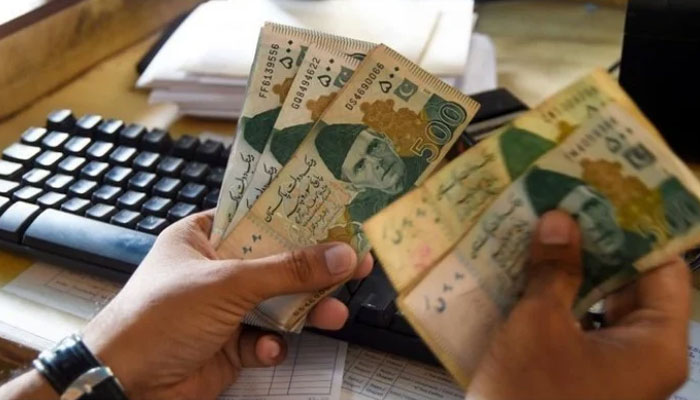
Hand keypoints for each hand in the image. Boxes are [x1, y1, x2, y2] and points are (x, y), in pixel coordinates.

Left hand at [81, 211, 372, 399]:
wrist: (125, 384)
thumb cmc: (157, 317)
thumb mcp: (228, 283)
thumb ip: (287, 270)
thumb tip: (340, 255)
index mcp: (204, 237)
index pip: (260, 218)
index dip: (299, 219)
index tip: (337, 218)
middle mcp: (215, 270)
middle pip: (277, 263)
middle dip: (314, 270)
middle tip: (355, 266)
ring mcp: (223, 309)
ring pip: (277, 304)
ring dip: (305, 311)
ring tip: (335, 315)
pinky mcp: (229, 344)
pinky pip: (265, 339)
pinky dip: (271, 345)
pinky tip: (268, 349)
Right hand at [470, 210, 690, 399]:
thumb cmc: (528, 396)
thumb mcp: (538, 325)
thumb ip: (555, 270)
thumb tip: (561, 220)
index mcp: (656, 345)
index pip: (665, 270)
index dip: (639, 229)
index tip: (609, 193)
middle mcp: (647, 357)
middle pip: (635, 285)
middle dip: (599, 245)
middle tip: (568, 204)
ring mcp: (617, 370)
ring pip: (605, 305)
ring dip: (577, 271)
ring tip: (546, 231)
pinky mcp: (587, 377)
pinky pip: (584, 327)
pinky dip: (563, 300)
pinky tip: (532, 272)